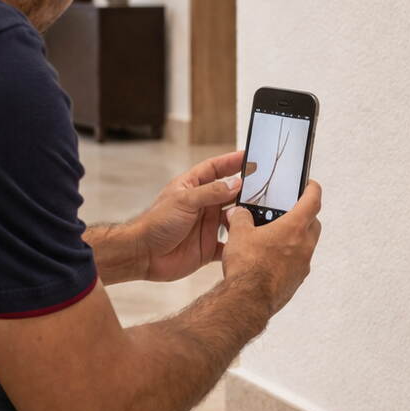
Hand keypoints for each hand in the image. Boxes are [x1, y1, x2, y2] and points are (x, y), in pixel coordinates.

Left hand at [132, 150, 253, 282]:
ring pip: (233, 219)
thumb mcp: (184, 201)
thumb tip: (236, 184)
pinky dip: (239, 243)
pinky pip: (229, 244)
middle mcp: (202, 205)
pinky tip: (251, 241)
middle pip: (229, 194)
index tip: (250, 156)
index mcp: (193, 188)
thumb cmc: (156, 223)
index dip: (232, 161)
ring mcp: (206, 226)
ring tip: (263, 214)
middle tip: (267, 187)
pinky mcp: (208, 247)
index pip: (216, 169)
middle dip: (246, 190)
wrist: (143, 254)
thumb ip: (211, 192)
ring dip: (245, 218)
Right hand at [223, 180, 322, 313]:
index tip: (311, 185)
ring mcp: (303, 265)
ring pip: (306, 244)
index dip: (313, 189)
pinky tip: (271, 259)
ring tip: (276, 237)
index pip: (313, 200)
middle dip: (304, 215)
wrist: (247, 300)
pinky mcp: (297, 280)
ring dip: (296, 238)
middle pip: (313, 223)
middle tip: (290, 212)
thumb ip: (241, 219)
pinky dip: (290, 257)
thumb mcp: (238, 234)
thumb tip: (239, 214)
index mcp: (294, 228)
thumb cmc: (247, 266)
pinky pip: (298, 263)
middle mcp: (304, 245)